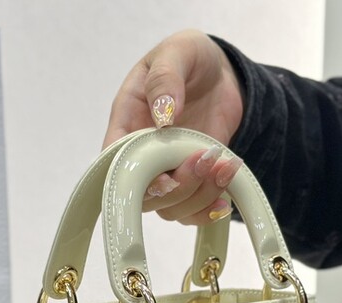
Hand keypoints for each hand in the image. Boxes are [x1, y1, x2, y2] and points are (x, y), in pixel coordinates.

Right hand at [104, 30, 244, 225]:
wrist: (220, 74)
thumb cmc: (189, 58)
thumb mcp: (177, 53)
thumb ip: (165, 79)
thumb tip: (164, 113)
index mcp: (126, 124)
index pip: (115, 163)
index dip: (133, 178)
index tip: (165, 175)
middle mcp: (142, 155)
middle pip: (145, 195)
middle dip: (179, 186)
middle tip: (207, 157)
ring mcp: (167, 171)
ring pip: (171, 208)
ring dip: (200, 196)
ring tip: (225, 166)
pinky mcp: (192, 181)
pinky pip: (192, 211)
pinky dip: (209, 209)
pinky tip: (226, 191)